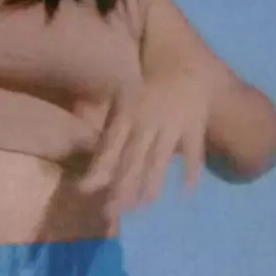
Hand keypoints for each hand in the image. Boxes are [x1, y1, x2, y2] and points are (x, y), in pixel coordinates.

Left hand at [78, 69, 214, 215]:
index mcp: (126, 114)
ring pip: (159, 159)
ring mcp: (172, 124)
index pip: (109, 146)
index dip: (97, 168)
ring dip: (151, 184)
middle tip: (111, 212)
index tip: (84, 191)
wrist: (183, 62)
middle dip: (120, 187)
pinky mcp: (194, 126)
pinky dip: (191, 171)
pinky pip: (193, 151)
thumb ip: (102, 124)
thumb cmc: (145, 85)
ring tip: (142, 207)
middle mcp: (146, 122)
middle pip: (131, 159)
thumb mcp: (119, 98)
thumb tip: (81, 151)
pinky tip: (185, 192)